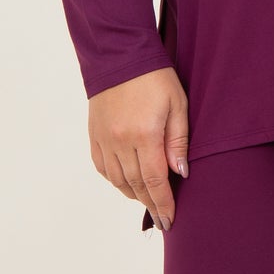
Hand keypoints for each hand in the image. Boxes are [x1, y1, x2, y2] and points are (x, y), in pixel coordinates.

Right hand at [86, 67, 188, 230]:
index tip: (170, 219)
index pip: (154, 180)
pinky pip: (102, 167)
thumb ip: (178, 141)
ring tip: (148, 201)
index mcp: (143, 134)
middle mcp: (120, 141)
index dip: (163, 202)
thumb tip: (179, 174)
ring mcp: (104, 139)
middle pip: (136, 184)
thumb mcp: (177, 105)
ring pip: (118, 180)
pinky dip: (115, 180)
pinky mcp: (94, 134)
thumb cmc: (155, 77)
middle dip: (151, 204)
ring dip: (134, 194)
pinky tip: (127, 183)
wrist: (119, 54)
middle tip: (162, 219)